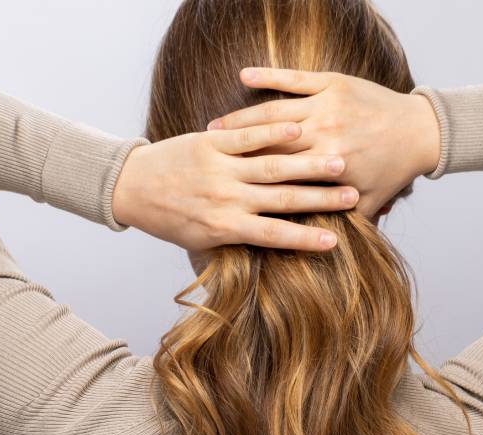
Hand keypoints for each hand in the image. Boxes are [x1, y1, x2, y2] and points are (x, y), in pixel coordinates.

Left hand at [110, 120, 359, 251]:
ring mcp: (218, 168)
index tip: (336, 241)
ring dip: (307, 165)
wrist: (131, 187)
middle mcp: (225, 198)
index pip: (274, 235)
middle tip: (351, 195)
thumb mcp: (200, 242)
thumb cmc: (170, 220)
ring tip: (337, 163)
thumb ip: (235, 243)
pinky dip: (272, 133)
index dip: (306, 238)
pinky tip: (299, 129)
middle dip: (319, 198)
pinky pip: (245, 138)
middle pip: (282, 199)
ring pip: (271, 166)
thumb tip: (269, 256)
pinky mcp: (209, 143)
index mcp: (225, 227)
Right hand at [205, 67, 440, 219]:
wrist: (421, 131)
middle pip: (268, 146)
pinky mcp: (331, 82)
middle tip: (201, 161)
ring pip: (274, 112)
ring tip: (214, 127)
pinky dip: (268, 76)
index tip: (220, 192)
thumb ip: (342, 225)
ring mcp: (327, 106)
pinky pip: (293, 77)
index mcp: (329, 166)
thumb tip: (316, 249)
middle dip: (233, 153)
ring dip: (242, 118)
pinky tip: (244, 75)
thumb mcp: (369, 204)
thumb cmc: (393, 172)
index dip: (247, 183)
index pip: (278, 177)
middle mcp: (325, 135)